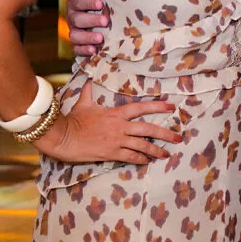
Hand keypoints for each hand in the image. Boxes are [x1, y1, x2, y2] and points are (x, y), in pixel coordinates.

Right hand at [36, 81, 182, 163]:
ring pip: (142, 146)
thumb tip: (89, 79)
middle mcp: (120, 127)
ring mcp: (117, 141)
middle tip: (178, 137)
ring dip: (156, 150)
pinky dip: (140, 160)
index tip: (172, 106)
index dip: (158, 106)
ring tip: (166, 154)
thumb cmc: (73, 119)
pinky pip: (130, 157)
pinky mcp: (111, 153)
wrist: (62, 136)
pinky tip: (147, 162)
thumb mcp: (83, 103)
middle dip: (165, 133)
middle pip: (148, 129)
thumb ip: (89, 92)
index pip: (142, 107)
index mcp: (116, 113)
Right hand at [66, 0, 108, 56]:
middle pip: (77, 18)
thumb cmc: (101, 0)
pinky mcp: (78, 44)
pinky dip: (83, 50)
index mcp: (77, 2)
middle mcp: (73, 16)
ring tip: (100, 38)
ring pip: (75, 35)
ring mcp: (74, 30)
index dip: (87, 2)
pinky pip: (76, 48)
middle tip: (105, 21)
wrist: (102, 17)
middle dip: (91, 20)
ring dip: (87, 37)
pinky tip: (93, 50)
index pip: (78, 1)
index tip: (100, 4)